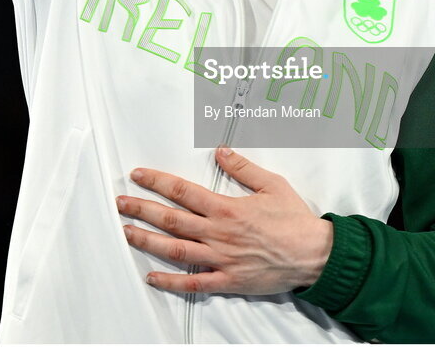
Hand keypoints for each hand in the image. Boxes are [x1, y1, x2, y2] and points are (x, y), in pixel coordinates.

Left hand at [116, 145, 333, 294]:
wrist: (313, 254)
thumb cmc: (294, 219)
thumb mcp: (271, 183)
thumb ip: (243, 167)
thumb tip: (220, 152)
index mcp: (226, 208)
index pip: (183, 191)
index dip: (157, 182)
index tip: (139, 175)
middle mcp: (218, 233)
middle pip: (171, 219)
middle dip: (142, 209)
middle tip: (121, 202)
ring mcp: (220, 259)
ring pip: (175, 250)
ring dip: (147, 241)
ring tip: (126, 232)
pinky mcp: (227, 280)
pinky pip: (193, 283)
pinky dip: (170, 281)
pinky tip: (152, 276)